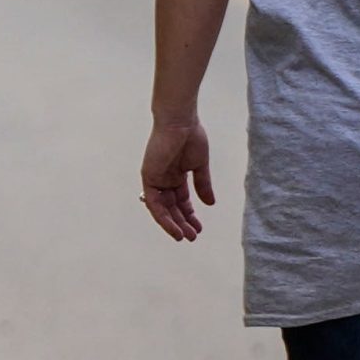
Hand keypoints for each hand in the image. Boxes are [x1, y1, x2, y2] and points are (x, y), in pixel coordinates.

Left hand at [141, 119, 214, 240]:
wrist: (181, 122)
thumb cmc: (191, 137)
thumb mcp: (199, 166)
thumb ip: (203, 185)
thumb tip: (210, 203)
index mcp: (176, 174)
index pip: (181, 200)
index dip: (189, 215)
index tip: (199, 228)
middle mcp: (164, 178)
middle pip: (171, 207)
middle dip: (182, 222)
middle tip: (193, 237)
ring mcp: (155, 178)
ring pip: (162, 208)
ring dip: (173, 224)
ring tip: (185, 237)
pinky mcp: (149, 177)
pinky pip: (153, 203)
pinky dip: (163, 217)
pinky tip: (174, 228)